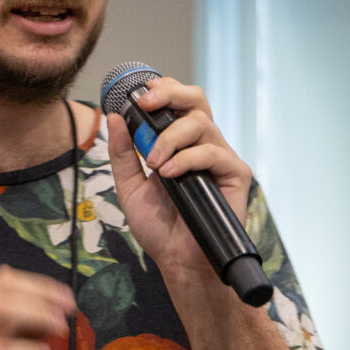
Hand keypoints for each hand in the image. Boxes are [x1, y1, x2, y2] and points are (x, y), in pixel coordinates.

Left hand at [106, 76, 252, 279]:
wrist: (178, 259)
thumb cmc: (159, 226)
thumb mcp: (129, 186)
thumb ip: (122, 153)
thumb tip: (114, 116)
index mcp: (180, 143)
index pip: (178, 102)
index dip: (163, 89)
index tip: (140, 92)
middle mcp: (202, 145)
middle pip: (196, 100)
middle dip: (170, 95)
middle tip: (147, 105)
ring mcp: (220, 158)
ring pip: (201, 124)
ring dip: (170, 138)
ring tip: (154, 164)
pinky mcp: (236, 173)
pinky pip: (213, 153)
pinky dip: (188, 159)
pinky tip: (170, 174)